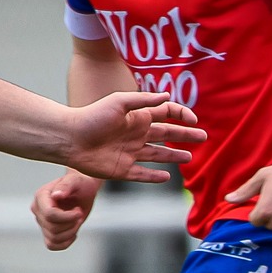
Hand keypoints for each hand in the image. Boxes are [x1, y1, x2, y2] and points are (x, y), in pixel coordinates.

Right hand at [32, 170, 101, 250]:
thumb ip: (65, 186)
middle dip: (71, 224)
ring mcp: (42, 221)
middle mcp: (38, 210)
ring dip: (70, 232)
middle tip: (79, 214)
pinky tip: (74, 233)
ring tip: (77, 221)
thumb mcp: (75, 180)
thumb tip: (57, 195)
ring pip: (53, 238)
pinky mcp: (49, 230)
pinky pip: (52, 245)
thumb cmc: (80, 182)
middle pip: (53, 228)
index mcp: (41, 197)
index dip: (67, 217)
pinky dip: (65, 243)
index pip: (50, 215)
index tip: (79, 210)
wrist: (83, 188)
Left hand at [61, 92, 203, 181]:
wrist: (68, 138)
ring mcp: (129, 153)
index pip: (165, 114)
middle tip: (203, 137)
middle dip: (185, 136)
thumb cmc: (91, 116)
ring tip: (189, 158)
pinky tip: (166, 176)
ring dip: (173, 156)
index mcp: (137, 118)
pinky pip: (142, 174)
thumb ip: (143, 100)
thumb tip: (167, 96)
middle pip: (166, 135)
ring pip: (157, 155)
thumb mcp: (119, 102)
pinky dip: (154, 176)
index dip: (181, 115)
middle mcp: (136, 135)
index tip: (193, 120)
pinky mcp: (121, 170)